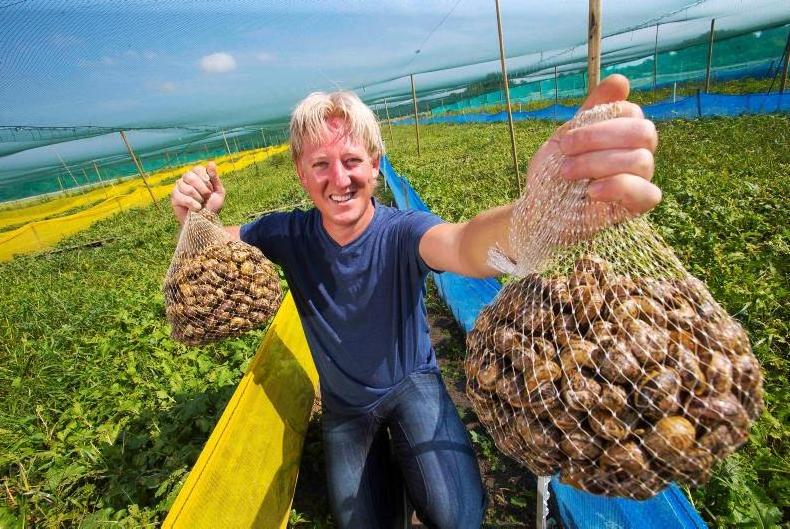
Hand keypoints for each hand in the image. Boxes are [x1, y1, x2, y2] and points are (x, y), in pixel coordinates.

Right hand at [170, 162, 225, 224]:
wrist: (206, 222)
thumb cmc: (213, 207)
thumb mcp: (218, 192)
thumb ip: (214, 178)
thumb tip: (211, 163)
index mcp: (198, 175)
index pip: (198, 169)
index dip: (206, 179)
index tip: (211, 189)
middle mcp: (187, 179)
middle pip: (190, 176)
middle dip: (202, 189)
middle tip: (206, 197)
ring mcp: (179, 187)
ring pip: (186, 187)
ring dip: (198, 198)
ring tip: (201, 204)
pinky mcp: (174, 197)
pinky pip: (180, 196)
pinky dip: (192, 204)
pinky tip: (196, 208)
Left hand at [527, 74, 660, 215]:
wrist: (538, 210)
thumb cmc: (552, 173)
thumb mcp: (566, 136)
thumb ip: (592, 110)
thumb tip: (622, 80)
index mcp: (622, 134)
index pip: (632, 113)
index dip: (600, 121)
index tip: (566, 139)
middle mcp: (637, 153)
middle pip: (644, 132)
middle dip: (599, 138)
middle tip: (566, 150)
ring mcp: (640, 180)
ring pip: (641, 160)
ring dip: (597, 163)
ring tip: (567, 173)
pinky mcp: (636, 206)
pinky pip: (648, 193)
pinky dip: (618, 187)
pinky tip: (591, 191)